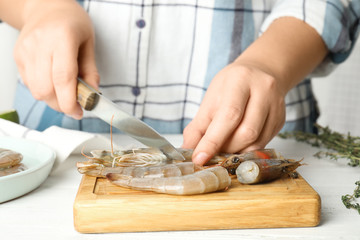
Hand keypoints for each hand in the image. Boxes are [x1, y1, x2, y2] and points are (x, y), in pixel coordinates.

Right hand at [13, 0, 98, 118]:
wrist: (47, 8)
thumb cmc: (72, 23)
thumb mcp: (89, 43)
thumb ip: (91, 71)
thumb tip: (92, 96)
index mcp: (62, 38)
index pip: (63, 77)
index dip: (70, 101)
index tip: (79, 112)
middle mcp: (40, 44)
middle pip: (46, 89)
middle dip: (61, 104)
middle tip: (75, 105)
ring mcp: (26, 51)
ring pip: (36, 90)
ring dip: (52, 100)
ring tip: (65, 94)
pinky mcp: (18, 57)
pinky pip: (29, 84)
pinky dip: (43, 91)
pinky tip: (53, 83)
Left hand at [182, 63, 285, 164]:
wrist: (260, 72)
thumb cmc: (231, 85)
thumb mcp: (211, 98)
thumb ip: (198, 126)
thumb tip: (187, 150)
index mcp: (240, 80)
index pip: (229, 115)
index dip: (213, 141)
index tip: (199, 158)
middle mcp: (263, 90)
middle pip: (246, 132)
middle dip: (225, 148)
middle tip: (212, 151)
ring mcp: (276, 106)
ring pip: (257, 141)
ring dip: (236, 152)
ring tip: (224, 147)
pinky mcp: (281, 120)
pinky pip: (264, 143)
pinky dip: (247, 150)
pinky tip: (237, 145)